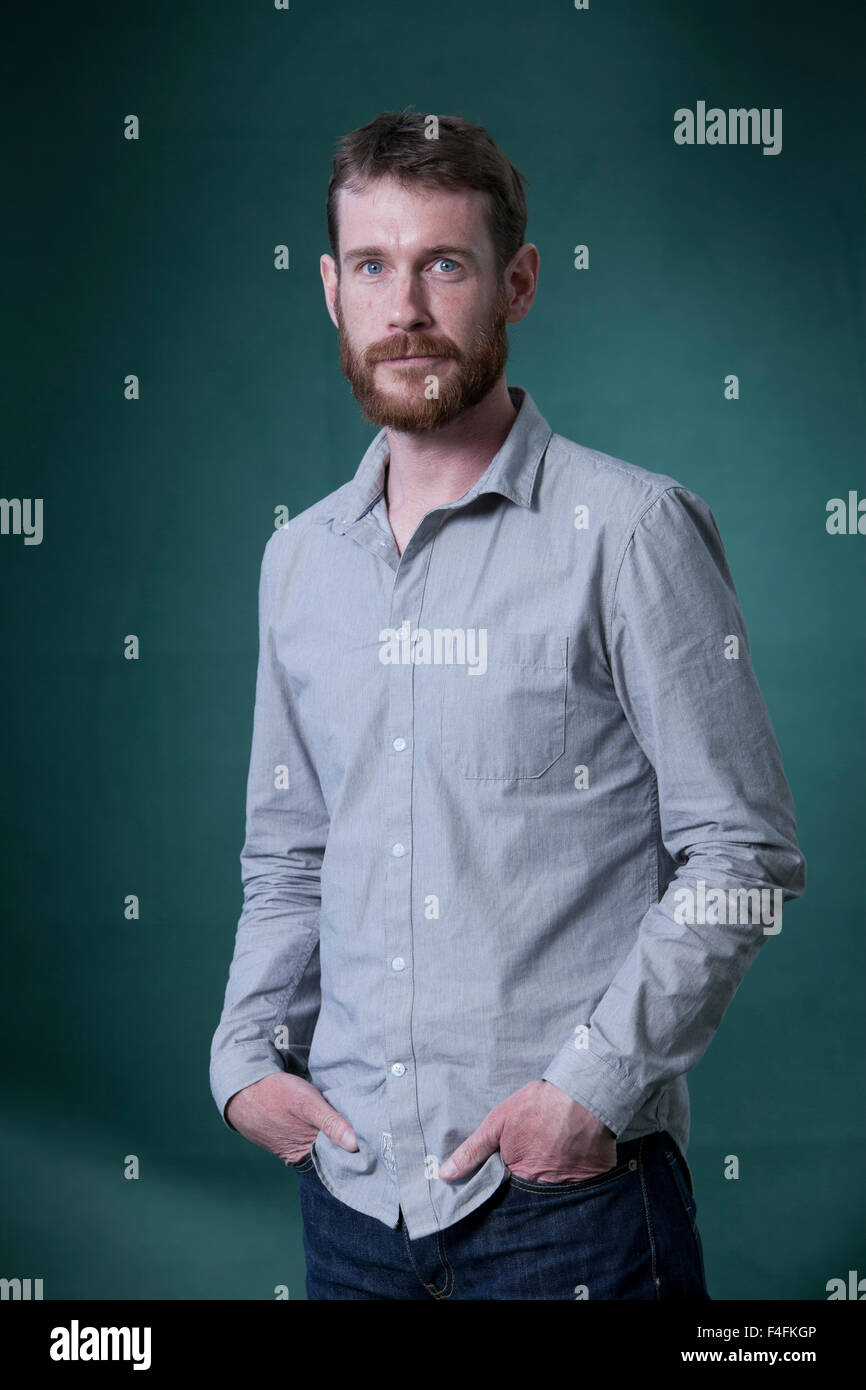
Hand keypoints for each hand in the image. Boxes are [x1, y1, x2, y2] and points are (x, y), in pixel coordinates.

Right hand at [225, 1072, 358, 1165]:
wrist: (243, 1090)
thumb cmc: (276, 1093)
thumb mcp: (307, 1102)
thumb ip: (330, 1122)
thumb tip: (354, 1145)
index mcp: (307, 1151)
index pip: (341, 1160)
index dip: (359, 1151)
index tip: (376, 1141)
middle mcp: (300, 1156)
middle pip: (332, 1156)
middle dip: (348, 1146)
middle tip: (368, 1129)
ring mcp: (293, 1150)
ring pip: (322, 1149)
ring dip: (335, 1140)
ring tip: (353, 1125)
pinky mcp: (288, 1143)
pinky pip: (310, 1142)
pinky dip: (321, 1135)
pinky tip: (331, 1124)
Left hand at [437, 1080, 616, 1182]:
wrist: (583, 1093)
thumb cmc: (538, 1105)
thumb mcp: (498, 1122)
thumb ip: (472, 1151)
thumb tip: (444, 1174)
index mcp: (520, 1176)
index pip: (508, 1191)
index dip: (508, 1180)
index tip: (511, 1167)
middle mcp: (545, 1188)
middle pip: (533, 1193)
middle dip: (532, 1182)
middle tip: (538, 1155)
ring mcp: (572, 1186)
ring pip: (557, 1191)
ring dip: (556, 1179)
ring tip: (557, 1155)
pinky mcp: (594, 1179)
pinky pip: (584, 1186)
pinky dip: (579, 1176)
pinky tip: (576, 1156)